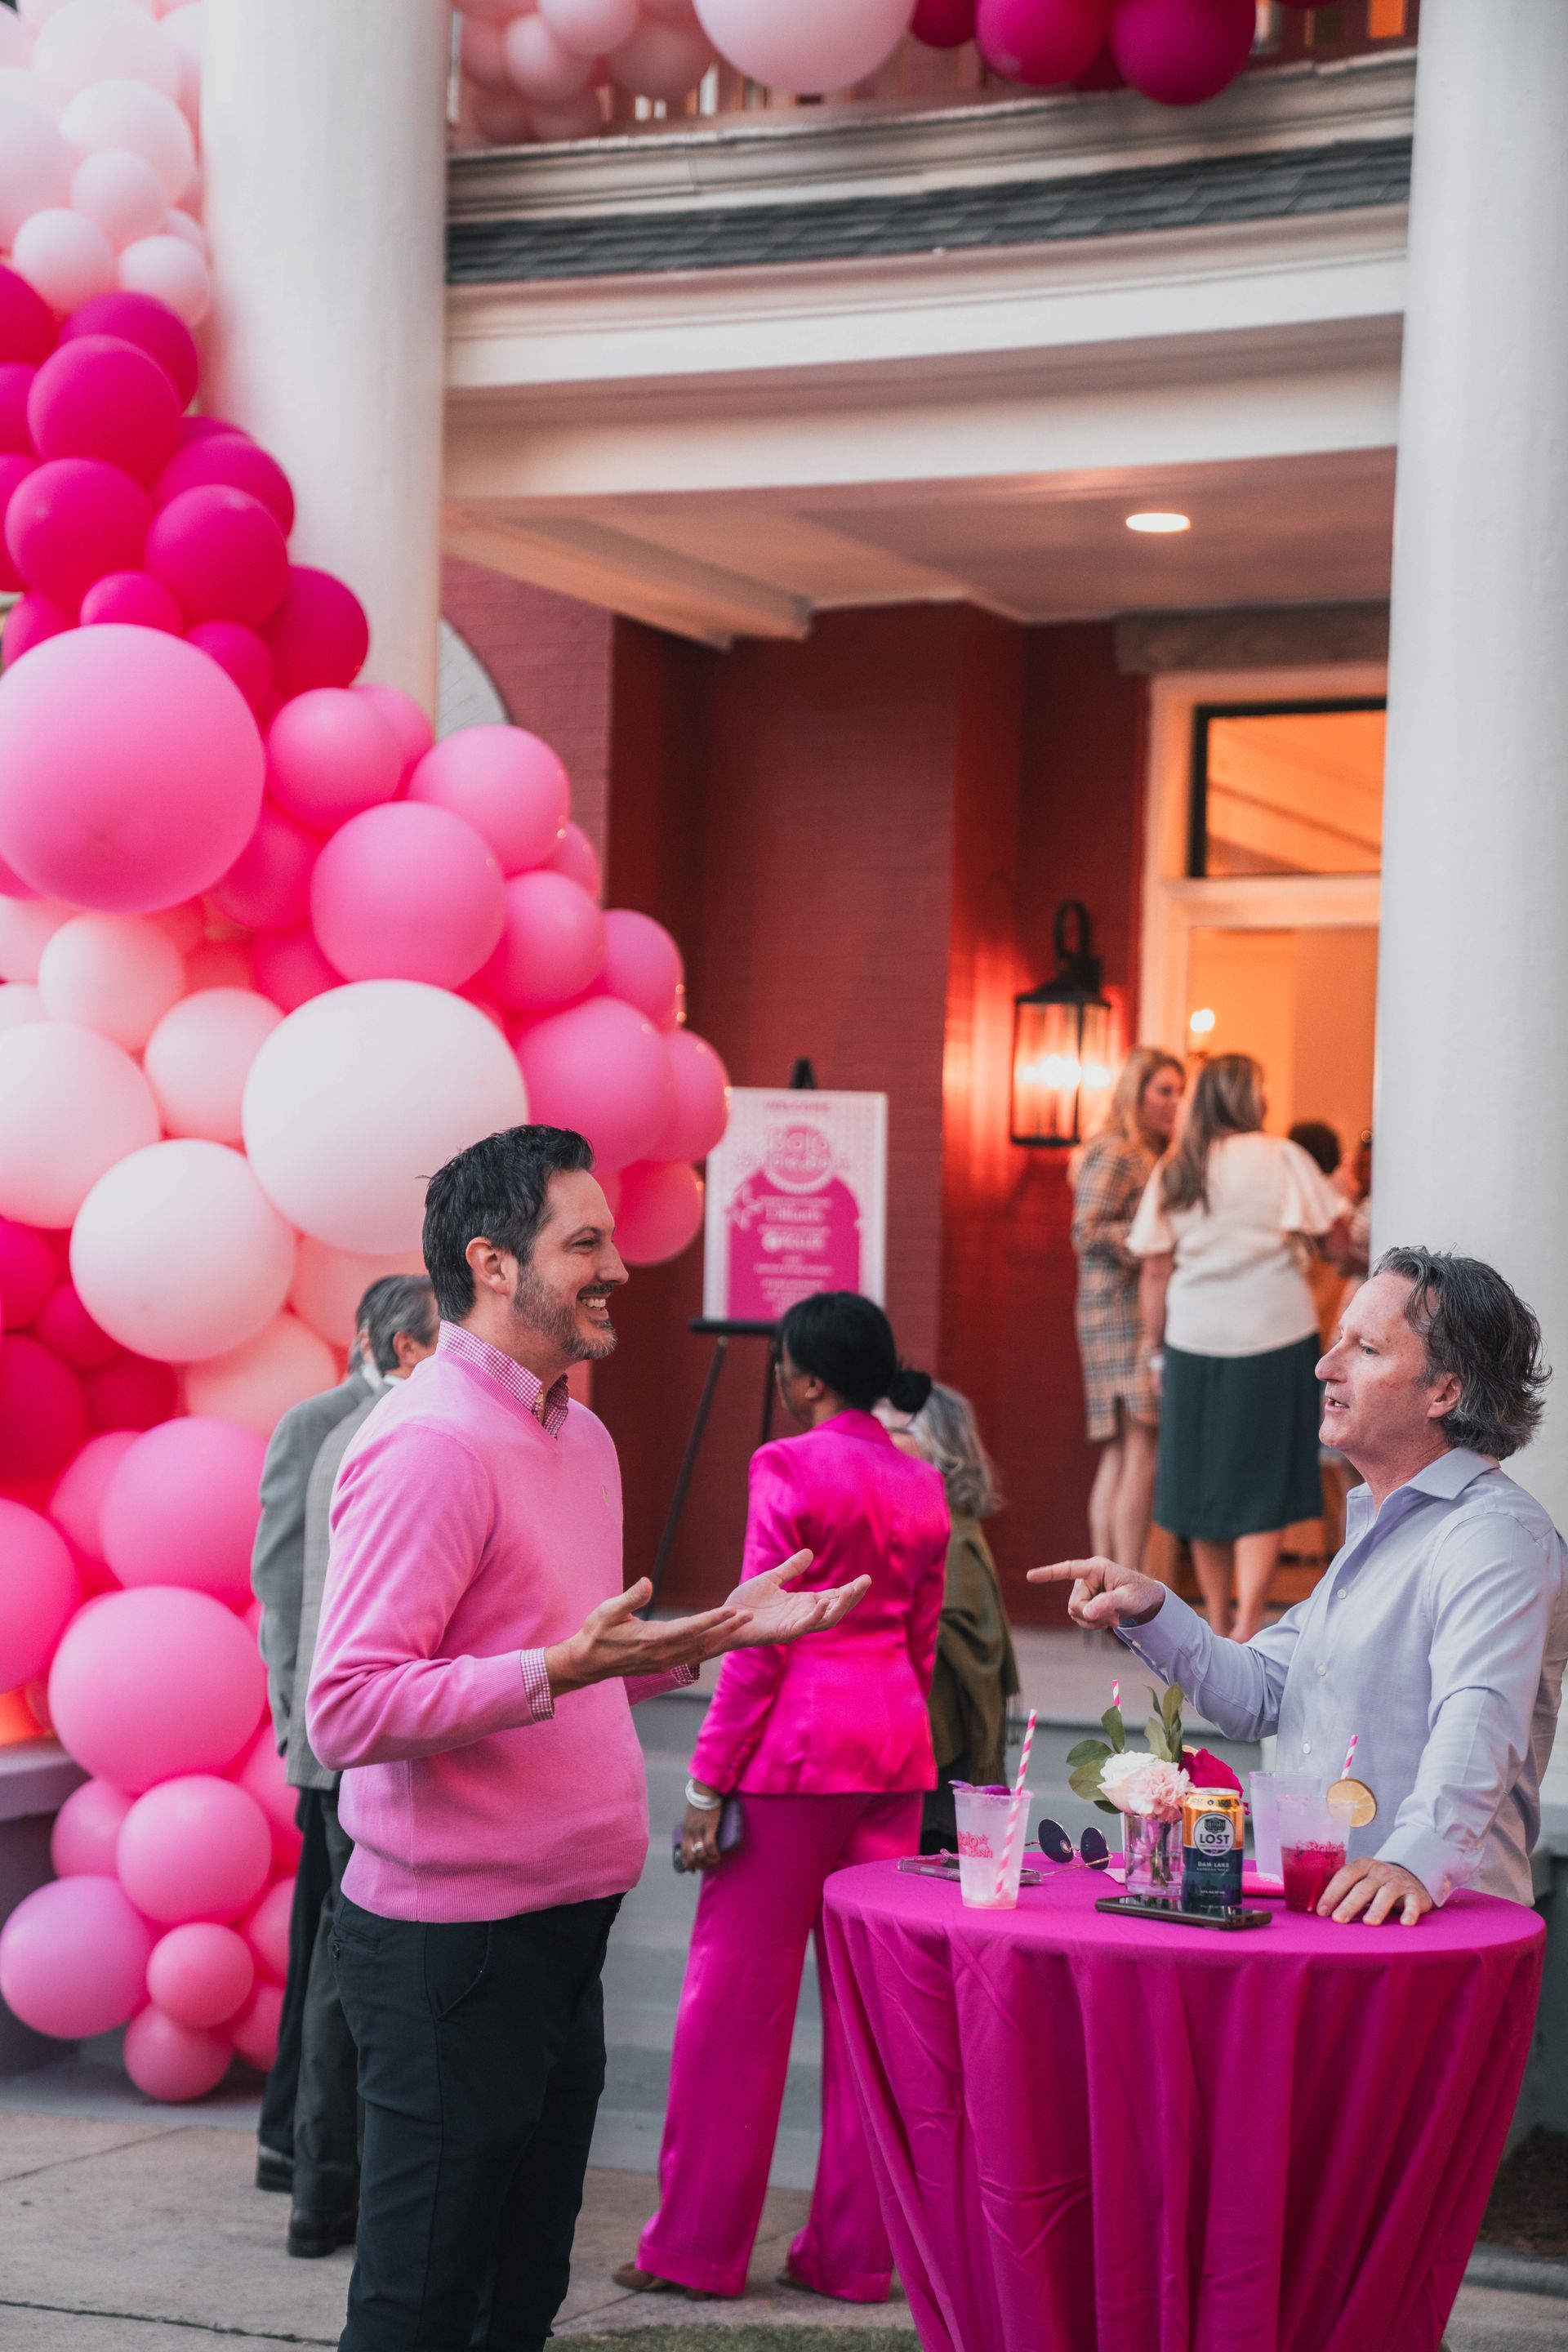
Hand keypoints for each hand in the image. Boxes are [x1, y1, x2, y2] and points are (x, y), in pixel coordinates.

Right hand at [546, 1579, 748, 1698]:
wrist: (587, 1662)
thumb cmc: (596, 1633)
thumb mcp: (607, 1610)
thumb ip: (630, 1598)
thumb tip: (647, 1582)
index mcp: (653, 1640)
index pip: (691, 1628)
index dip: (714, 1619)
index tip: (733, 1610)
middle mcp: (663, 1654)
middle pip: (702, 1641)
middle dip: (727, 1628)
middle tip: (748, 1616)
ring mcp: (664, 1663)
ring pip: (700, 1651)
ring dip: (721, 1638)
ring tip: (740, 1625)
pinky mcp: (663, 1665)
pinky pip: (692, 1656)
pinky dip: (709, 1647)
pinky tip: (719, 1640)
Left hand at [680, 1790, 724, 1871]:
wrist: (705, 1790)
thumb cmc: (701, 1802)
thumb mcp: (692, 1817)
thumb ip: (693, 1826)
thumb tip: (698, 1837)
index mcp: (685, 1830)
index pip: (683, 1851)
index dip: (687, 1863)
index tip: (692, 1870)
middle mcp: (690, 1832)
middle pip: (690, 1855)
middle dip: (698, 1865)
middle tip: (706, 1866)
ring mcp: (699, 1830)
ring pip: (700, 1853)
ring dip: (707, 1861)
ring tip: (714, 1861)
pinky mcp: (709, 1826)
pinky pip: (710, 1845)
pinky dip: (713, 1854)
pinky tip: (718, 1856)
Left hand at [718, 1551, 870, 1648]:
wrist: (725, 1618)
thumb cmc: (746, 1603)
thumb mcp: (771, 1579)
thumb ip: (790, 1569)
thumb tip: (809, 1553)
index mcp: (802, 1604)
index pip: (832, 1597)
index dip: (848, 1590)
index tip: (865, 1578)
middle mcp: (802, 1616)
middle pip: (834, 1609)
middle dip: (851, 1597)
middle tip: (865, 1582)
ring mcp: (794, 1626)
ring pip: (825, 1620)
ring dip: (839, 1607)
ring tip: (851, 1591)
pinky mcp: (782, 1634)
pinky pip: (803, 1627)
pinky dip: (814, 1616)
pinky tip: (822, 1604)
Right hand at [1026, 1555, 1166, 1631]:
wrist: (1146, 1601)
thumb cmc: (1140, 1593)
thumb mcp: (1128, 1599)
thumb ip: (1108, 1604)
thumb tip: (1086, 1612)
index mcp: (1096, 1568)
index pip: (1068, 1569)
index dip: (1048, 1573)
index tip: (1030, 1576)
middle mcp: (1086, 1577)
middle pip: (1075, 1603)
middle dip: (1092, 1615)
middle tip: (1114, 1619)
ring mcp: (1085, 1589)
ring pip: (1075, 1613)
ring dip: (1093, 1621)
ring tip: (1114, 1619)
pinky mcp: (1085, 1601)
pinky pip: (1080, 1617)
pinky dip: (1093, 1623)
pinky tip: (1108, 1620)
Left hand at [1317, 1856, 1432, 1926]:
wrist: (1411, 1877)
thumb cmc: (1377, 1883)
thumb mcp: (1362, 1879)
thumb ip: (1345, 1889)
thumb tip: (1319, 1909)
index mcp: (1363, 1865)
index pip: (1345, 1876)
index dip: (1332, 1893)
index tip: (1322, 1911)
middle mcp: (1380, 1871)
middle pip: (1363, 1887)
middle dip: (1349, 1904)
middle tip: (1338, 1919)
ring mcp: (1398, 1882)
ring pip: (1386, 1894)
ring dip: (1377, 1909)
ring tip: (1369, 1923)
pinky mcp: (1415, 1894)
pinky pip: (1413, 1903)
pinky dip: (1410, 1912)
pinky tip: (1405, 1923)